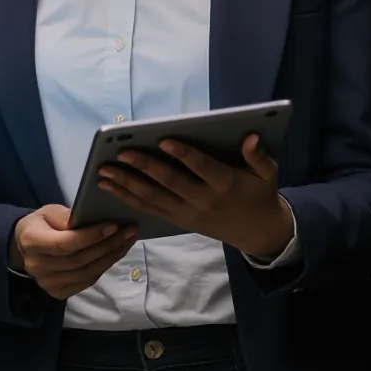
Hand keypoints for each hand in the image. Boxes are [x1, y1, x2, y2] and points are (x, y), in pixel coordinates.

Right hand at [9, 205, 140, 301]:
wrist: (27, 246)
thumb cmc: (42, 224)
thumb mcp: (50, 211)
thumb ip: (67, 217)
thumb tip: (91, 223)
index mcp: (32, 242)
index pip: (65, 244)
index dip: (91, 237)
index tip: (113, 225)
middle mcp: (37, 266)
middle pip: (79, 260)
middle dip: (108, 245)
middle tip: (128, 231)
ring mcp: (47, 283)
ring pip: (87, 273)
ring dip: (111, 257)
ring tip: (127, 241)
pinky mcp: (58, 292)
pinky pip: (87, 281)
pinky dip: (104, 267)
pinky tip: (115, 254)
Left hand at [93, 134, 293, 259]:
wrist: (256, 232)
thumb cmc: (259, 194)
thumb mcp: (267, 175)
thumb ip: (258, 156)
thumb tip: (250, 137)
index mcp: (226, 185)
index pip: (202, 168)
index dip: (183, 154)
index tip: (163, 139)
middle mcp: (203, 200)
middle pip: (170, 183)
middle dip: (143, 167)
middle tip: (120, 153)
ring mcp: (188, 213)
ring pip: (153, 199)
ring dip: (126, 185)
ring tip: (103, 172)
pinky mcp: (178, 220)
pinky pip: (150, 210)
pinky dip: (128, 199)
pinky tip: (110, 187)